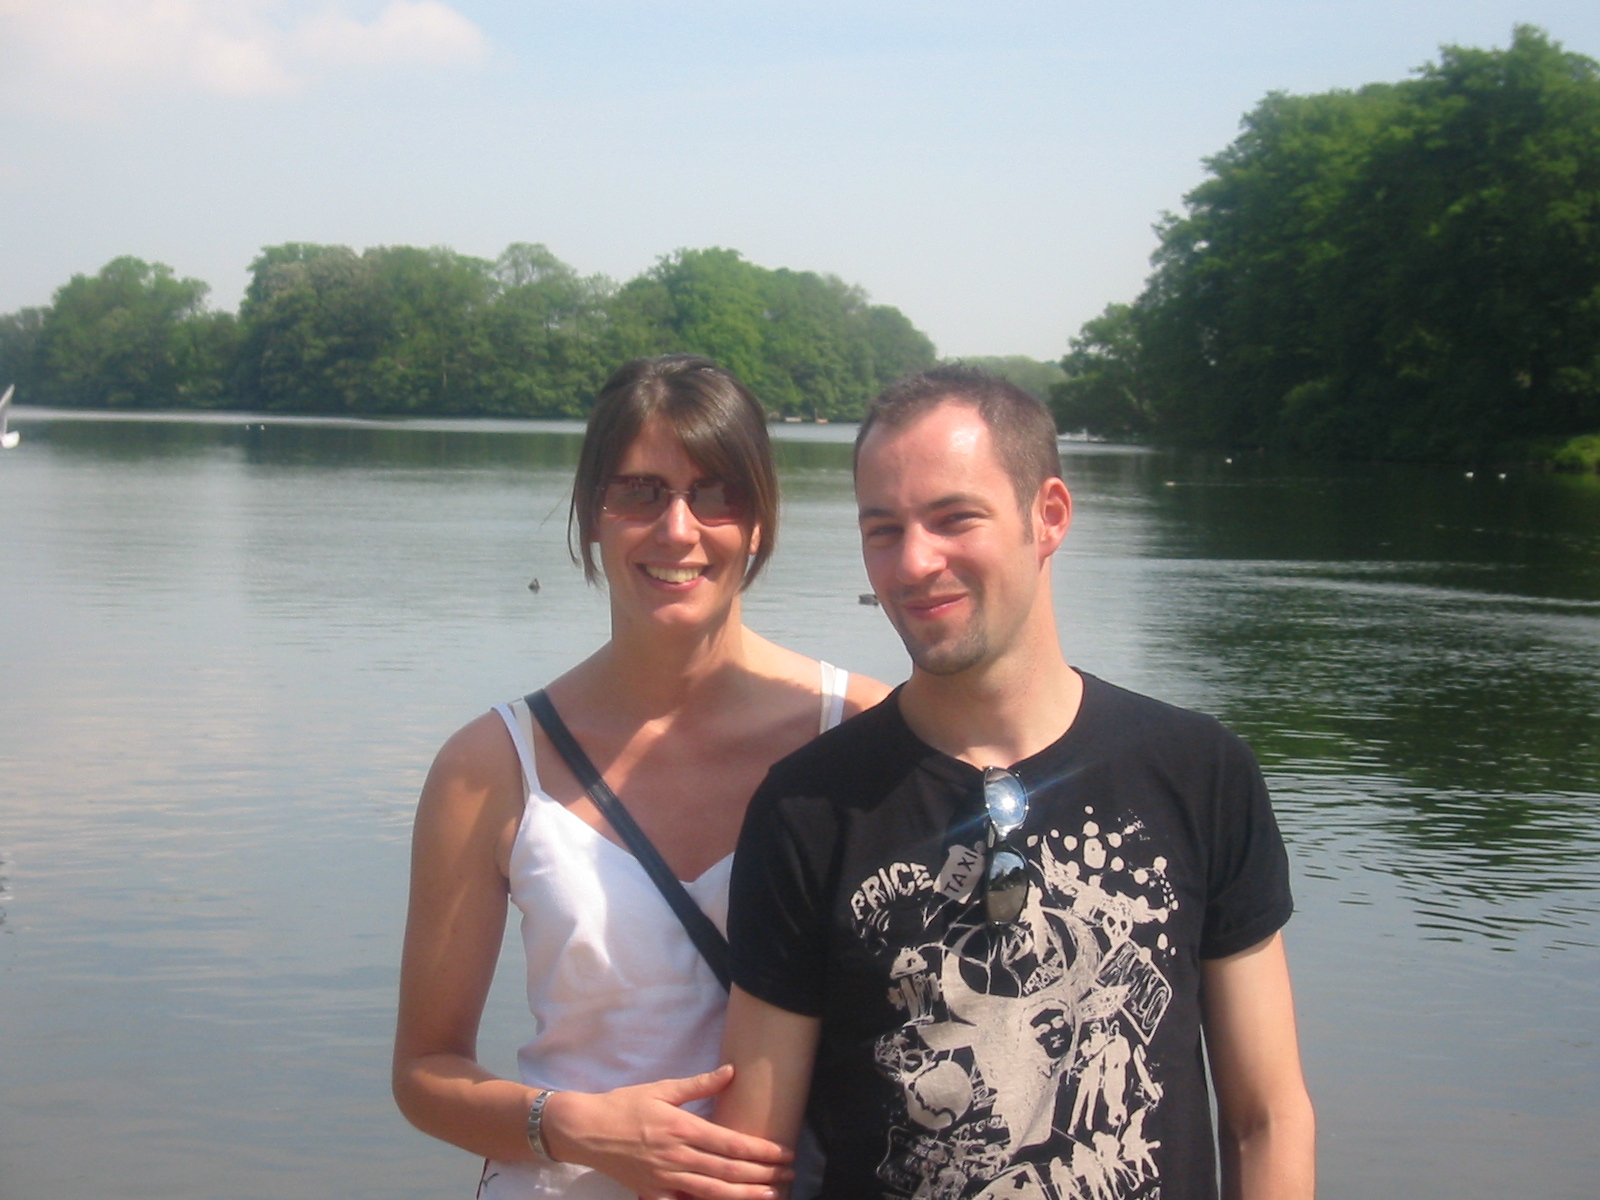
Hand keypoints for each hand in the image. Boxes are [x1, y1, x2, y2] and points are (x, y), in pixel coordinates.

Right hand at [541, 1065, 795, 1199]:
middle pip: (728, 1171)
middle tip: (789, 1176)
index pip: (731, 1143)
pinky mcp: (652, 1193)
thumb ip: (699, 1084)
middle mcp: (677, 1155)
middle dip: (763, 1175)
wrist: (584, 1129)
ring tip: (771, 1196)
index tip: (784, 1153)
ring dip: (745, 1195)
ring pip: (713, 1192)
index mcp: (682, 1127)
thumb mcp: (661, 1088)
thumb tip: (731, 1070)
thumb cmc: (624, 1105)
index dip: (761, 1151)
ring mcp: (664, 1178)